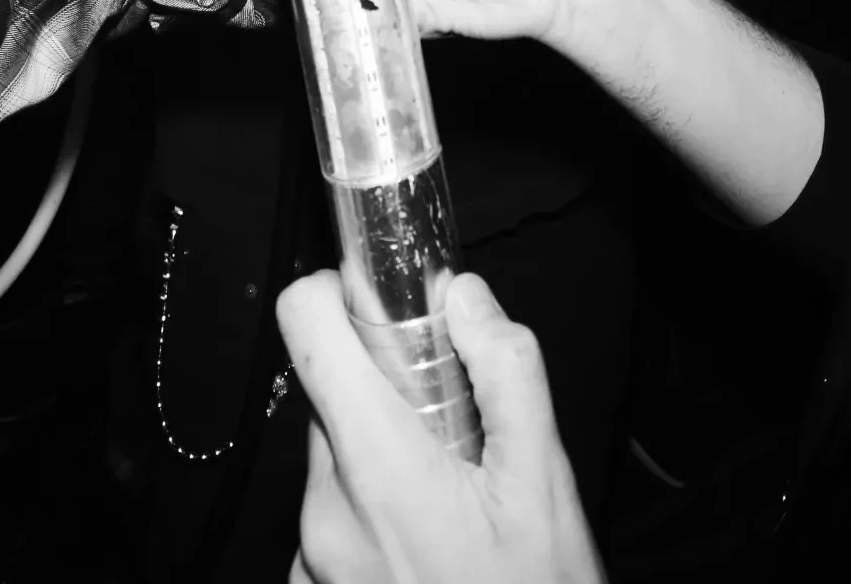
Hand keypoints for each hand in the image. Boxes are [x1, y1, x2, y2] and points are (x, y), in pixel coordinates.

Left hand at [280, 268, 605, 583]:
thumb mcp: (545, 484)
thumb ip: (507, 372)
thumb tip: (463, 293)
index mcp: (376, 468)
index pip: (304, 328)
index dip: (335, 292)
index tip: (379, 300)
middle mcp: (324, 512)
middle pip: (331, 396)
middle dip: (387, 392)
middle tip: (457, 429)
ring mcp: (311, 562)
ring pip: (335, 458)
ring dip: (383, 455)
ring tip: (454, 502)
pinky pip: (332, 518)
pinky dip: (371, 511)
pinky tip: (430, 546)